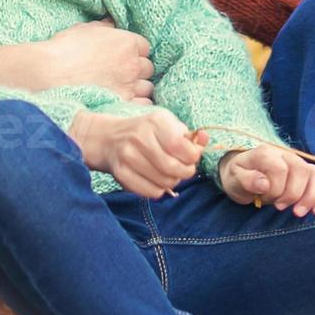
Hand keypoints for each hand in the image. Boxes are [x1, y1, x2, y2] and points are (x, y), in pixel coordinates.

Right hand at [0, 19, 155, 102]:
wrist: (51, 74)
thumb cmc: (64, 49)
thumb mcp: (84, 30)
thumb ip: (103, 28)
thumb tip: (111, 24)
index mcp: (127, 43)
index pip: (144, 47)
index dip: (133, 52)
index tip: (123, 57)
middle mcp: (132, 64)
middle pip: (147, 68)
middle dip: (137, 70)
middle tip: (122, 74)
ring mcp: (129, 86)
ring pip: (147, 88)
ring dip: (138, 88)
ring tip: (123, 90)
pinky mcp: (122, 104)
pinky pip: (142, 106)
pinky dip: (137, 105)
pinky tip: (126, 104)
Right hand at [68, 108, 200, 197]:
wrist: (108, 138)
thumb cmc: (145, 132)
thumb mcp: (167, 125)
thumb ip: (188, 135)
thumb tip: (205, 138)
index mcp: (155, 122)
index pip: (181, 146)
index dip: (192, 157)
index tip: (191, 158)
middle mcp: (140, 137)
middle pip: (174, 168)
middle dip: (185, 172)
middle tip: (183, 169)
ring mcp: (128, 156)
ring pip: (164, 182)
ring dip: (172, 182)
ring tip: (168, 173)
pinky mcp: (121, 174)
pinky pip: (151, 192)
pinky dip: (158, 190)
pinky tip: (155, 180)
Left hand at [217, 145, 314, 216]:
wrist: (242, 174)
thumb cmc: (238, 178)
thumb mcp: (234, 180)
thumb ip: (246, 180)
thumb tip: (264, 184)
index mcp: (266, 153)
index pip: (280, 168)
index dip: (276, 188)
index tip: (265, 199)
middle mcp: (286, 154)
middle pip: (302, 170)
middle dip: (293, 194)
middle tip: (279, 207)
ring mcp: (299, 163)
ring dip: (311, 197)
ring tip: (299, 213)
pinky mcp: (308, 174)